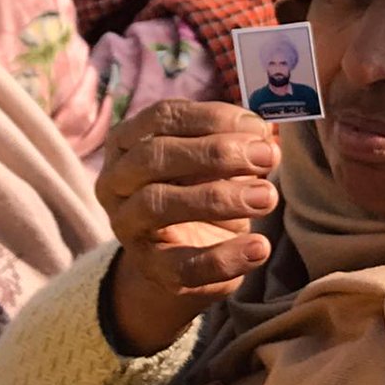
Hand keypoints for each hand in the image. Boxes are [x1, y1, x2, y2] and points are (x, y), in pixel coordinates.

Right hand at [96, 100, 280, 355]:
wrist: (185, 255)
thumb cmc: (203, 188)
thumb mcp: (218, 161)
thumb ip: (239, 144)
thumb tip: (268, 140)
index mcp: (131, 141)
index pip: (163, 116)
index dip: (213, 117)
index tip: (258, 127)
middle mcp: (117, 180)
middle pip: (154, 156)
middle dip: (217, 153)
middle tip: (267, 156)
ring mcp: (127, 225)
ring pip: (158, 205)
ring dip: (219, 198)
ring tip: (267, 197)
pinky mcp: (149, 268)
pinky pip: (181, 265)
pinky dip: (224, 257)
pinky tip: (259, 247)